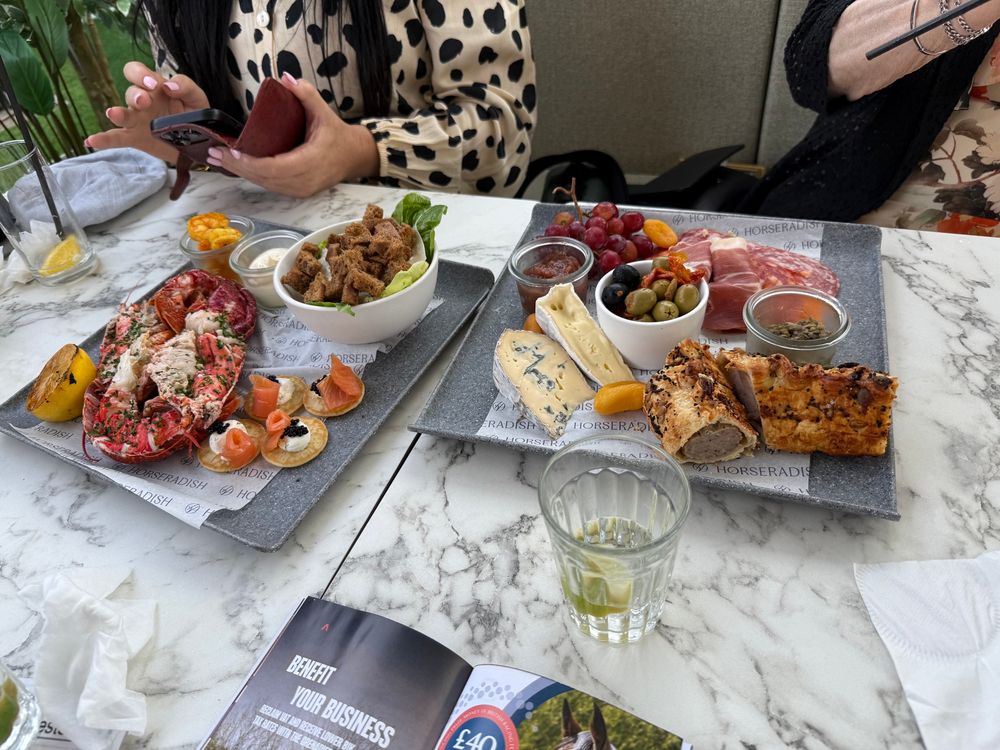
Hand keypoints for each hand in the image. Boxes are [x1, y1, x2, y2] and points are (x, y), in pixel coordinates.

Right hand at [86, 61, 209, 162]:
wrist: (201, 142)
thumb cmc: (195, 114)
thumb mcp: (196, 97)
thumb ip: (186, 86)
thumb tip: (169, 85)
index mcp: (154, 87)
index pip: (137, 71)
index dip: (141, 74)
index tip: (154, 84)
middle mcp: (142, 101)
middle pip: (130, 92)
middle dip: (136, 94)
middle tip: (145, 101)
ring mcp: (137, 120)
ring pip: (122, 114)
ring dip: (118, 113)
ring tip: (114, 113)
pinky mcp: (135, 138)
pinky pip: (116, 138)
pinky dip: (104, 140)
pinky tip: (91, 141)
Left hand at [205, 72, 379, 197]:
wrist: (354, 157)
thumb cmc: (337, 134)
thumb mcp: (323, 111)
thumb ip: (306, 94)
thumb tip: (285, 77)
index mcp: (311, 161)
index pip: (275, 166)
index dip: (251, 162)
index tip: (232, 151)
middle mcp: (305, 180)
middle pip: (265, 178)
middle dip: (237, 167)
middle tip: (214, 154)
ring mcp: (302, 190)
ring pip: (266, 185)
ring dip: (242, 174)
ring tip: (220, 160)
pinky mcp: (298, 193)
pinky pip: (272, 187)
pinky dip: (254, 177)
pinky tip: (238, 167)